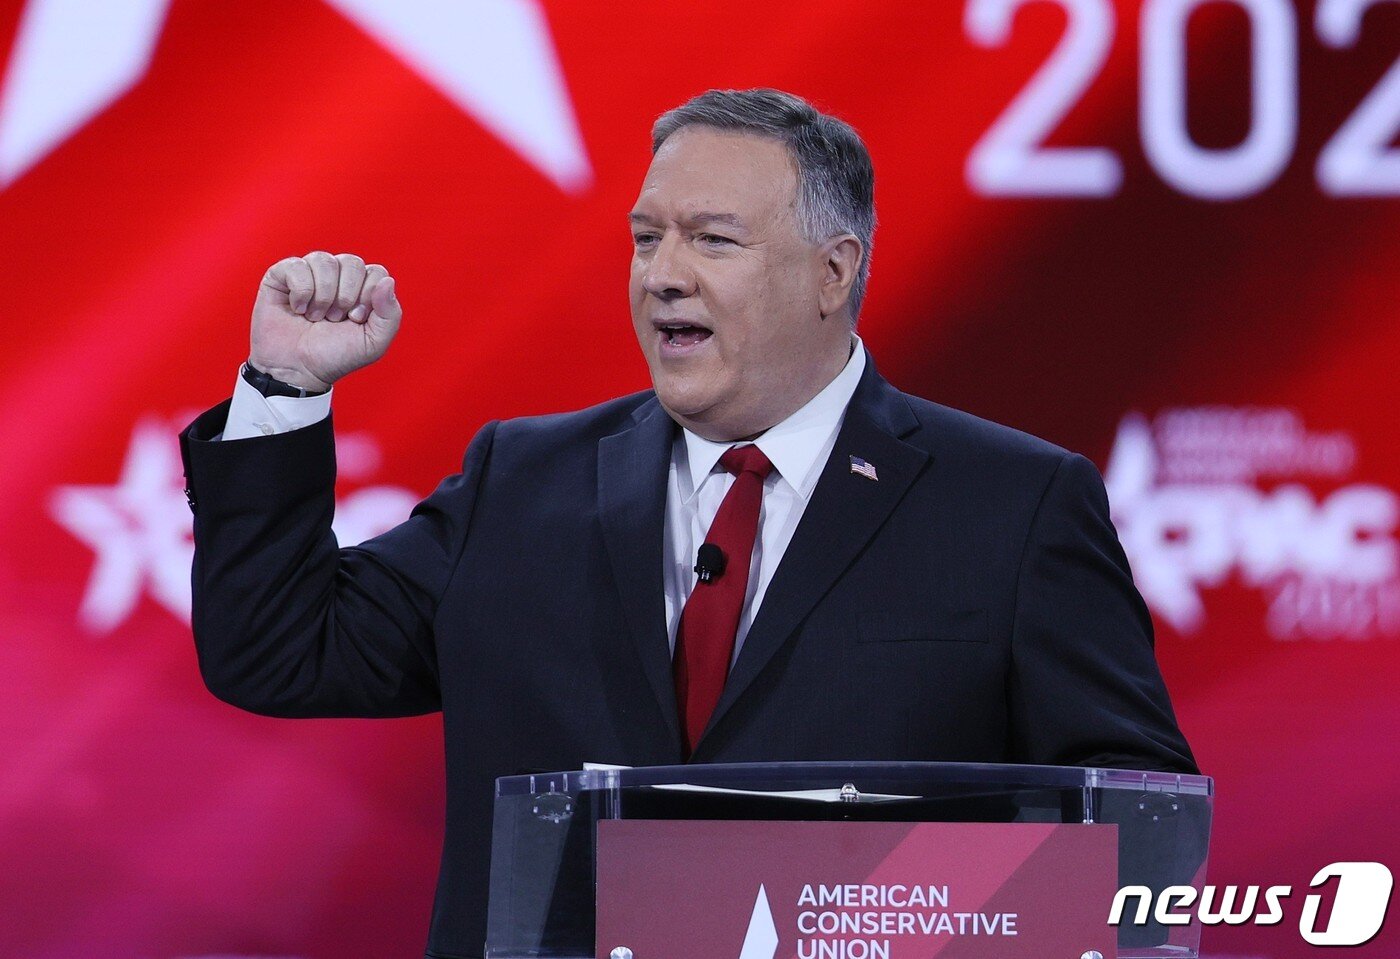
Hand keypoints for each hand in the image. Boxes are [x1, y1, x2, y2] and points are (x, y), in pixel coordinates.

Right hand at [249, 251, 402, 391]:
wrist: (297, 370)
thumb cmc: (334, 356)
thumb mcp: (373, 343)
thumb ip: (390, 314)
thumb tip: (387, 281)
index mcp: (362, 288)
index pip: (376, 272)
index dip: (368, 296)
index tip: (356, 319)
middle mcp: (337, 276)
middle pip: (352, 262)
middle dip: (345, 297)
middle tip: (334, 319)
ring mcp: (310, 273)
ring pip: (324, 260)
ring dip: (322, 296)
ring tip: (315, 317)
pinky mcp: (281, 275)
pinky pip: (296, 265)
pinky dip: (300, 292)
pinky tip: (298, 309)